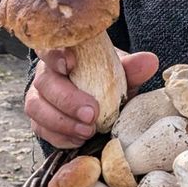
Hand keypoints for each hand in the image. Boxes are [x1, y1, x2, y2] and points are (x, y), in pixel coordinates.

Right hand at [25, 47, 158, 148]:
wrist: (97, 98)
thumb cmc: (105, 78)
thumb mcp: (119, 71)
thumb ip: (131, 67)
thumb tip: (149, 62)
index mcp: (62, 53)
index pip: (50, 47)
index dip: (55, 55)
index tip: (70, 64)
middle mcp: (45, 73)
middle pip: (44, 82)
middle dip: (67, 99)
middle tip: (91, 114)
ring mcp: (38, 97)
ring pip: (37, 108)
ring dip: (62, 122)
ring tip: (88, 131)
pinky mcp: (38, 120)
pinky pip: (41, 129)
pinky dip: (60, 136)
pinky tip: (79, 139)